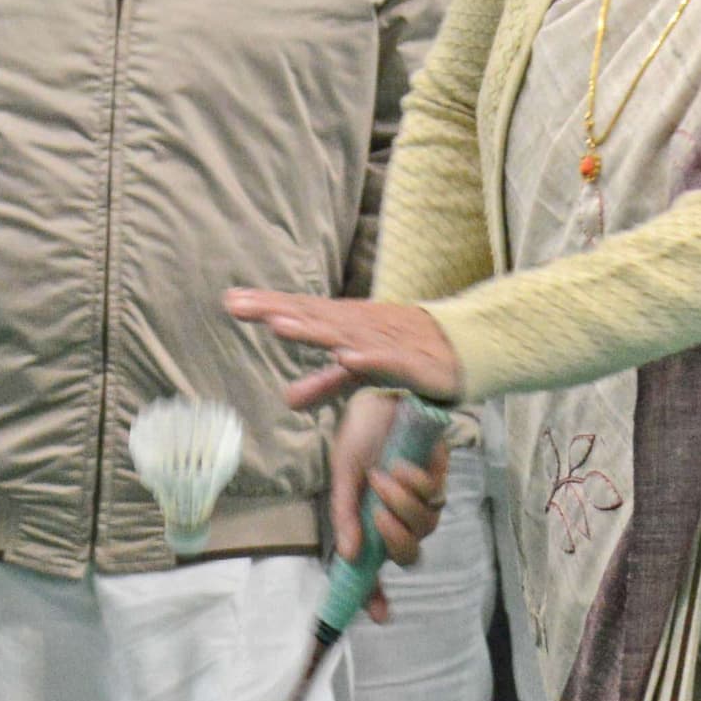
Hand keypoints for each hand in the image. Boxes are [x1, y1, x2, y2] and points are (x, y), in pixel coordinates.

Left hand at [225, 289, 460, 410]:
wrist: (469, 349)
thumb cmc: (410, 354)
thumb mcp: (361, 371)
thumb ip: (325, 383)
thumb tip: (287, 399)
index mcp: (347, 326)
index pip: (302, 313)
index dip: (268, 306)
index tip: (230, 302)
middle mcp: (361, 328)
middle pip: (313, 317)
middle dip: (276, 310)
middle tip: (237, 304)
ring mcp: (386, 344)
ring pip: (344, 335)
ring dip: (313, 330)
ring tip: (279, 326)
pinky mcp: (414, 365)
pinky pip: (388, 363)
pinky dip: (367, 360)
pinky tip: (345, 357)